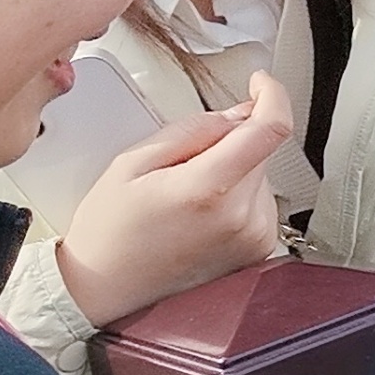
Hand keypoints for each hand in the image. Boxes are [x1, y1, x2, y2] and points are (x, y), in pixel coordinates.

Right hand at [57, 72, 293, 329]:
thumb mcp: (132, 162)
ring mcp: (252, 238)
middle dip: (230, 142)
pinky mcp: (257, 251)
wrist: (102, 290)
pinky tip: (198, 215)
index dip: (271, 97)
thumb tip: (239, 113)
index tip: (261, 84)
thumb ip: (192, 130)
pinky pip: (259, 202)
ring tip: (183, 197)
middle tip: (182, 163)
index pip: (270, 129)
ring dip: (233, 171)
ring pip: (260, 174)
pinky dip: (237, 197)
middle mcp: (240, 217)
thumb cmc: (108, 232)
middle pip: (260, 150)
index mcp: (208, 190)